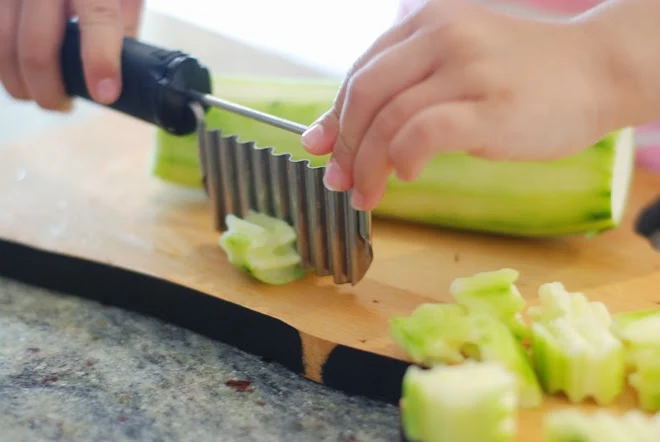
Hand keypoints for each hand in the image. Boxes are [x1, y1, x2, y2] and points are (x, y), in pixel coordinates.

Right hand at [0, 0, 143, 110]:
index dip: (100, 61)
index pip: (97, 18)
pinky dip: (0, 60)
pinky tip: (15, 69)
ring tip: (39, 92)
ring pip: (1, 47)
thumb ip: (122, 17)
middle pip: (36, 47)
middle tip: (63, 104)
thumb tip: (118, 67)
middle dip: (50, 90)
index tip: (105, 95)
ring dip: (18, 83)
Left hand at [300, 0, 614, 210]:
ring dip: (368, 165)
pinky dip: (404, 159)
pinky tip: (408, 175)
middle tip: (339, 182)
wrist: (597, 70)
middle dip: (344, 146)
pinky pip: (424, 133)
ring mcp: (468, 68)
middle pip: (365, 95)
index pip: (360, 73)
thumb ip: (402, 89)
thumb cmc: (521, 76)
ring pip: (389, 119)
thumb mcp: (455, 67)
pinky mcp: (490, 105)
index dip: (335, 118)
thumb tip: (334, 133)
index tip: (322, 151)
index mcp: (427, 22)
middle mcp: (443, 35)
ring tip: (367, 194)